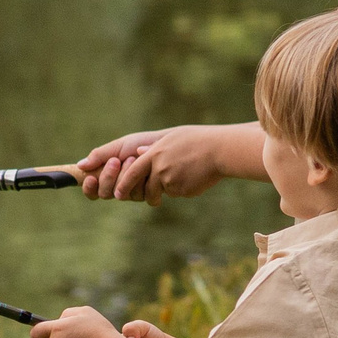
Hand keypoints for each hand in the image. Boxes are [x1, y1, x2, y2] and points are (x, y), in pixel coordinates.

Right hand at [76, 130, 162, 199]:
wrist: (165, 144)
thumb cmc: (140, 143)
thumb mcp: (117, 146)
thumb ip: (99, 156)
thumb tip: (80, 165)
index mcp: (108, 177)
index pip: (92, 191)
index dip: (88, 188)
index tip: (90, 178)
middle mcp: (119, 188)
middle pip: (105, 194)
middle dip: (108, 177)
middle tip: (115, 161)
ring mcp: (134, 192)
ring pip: (122, 195)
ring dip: (126, 175)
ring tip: (133, 158)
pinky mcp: (149, 194)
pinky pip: (139, 195)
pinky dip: (140, 179)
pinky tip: (145, 167)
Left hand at [82, 124, 236, 203]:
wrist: (220, 150)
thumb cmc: (197, 141)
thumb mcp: (173, 138)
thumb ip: (154, 148)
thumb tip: (138, 151)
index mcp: (154, 154)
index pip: (132, 173)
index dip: (124, 184)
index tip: (117, 194)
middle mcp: (159, 168)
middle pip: (145, 188)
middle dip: (143, 194)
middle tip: (142, 199)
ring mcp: (170, 180)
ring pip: (162, 191)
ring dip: (167, 190)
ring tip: (182, 177)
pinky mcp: (182, 190)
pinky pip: (177, 193)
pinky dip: (183, 188)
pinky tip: (194, 177)